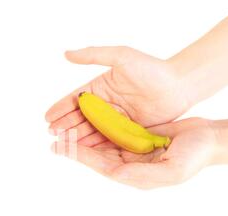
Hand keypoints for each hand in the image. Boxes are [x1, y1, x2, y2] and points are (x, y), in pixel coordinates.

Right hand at [46, 46, 189, 145]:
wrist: (180, 86)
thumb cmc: (152, 69)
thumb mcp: (122, 57)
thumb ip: (94, 55)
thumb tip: (66, 54)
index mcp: (100, 88)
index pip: (75, 99)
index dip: (60, 108)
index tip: (47, 118)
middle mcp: (105, 104)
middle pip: (79, 117)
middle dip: (64, 125)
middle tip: (52, 134)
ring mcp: (115, 119)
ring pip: (90, 130)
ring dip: (75, 137)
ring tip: (62, 144)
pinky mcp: (126, 131)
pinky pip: (106, 139)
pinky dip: (93, 145)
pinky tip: (82, 150)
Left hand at [52, 117, 217, 188]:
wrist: (210, 138)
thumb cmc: (196, 157)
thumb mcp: (172, 170)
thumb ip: (142, 175)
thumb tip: (114, 174)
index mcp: (134, 174)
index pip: (101, 164)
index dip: (81, 156)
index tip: (62, 148)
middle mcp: (129, 164)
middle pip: (96, 154)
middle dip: (76, 145)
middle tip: (55, 136)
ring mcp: (132, 150)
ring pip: (101, 142)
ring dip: (83, 135)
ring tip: (64, 127)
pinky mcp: (136, 136)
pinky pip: (112, 130)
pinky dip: (98, 125)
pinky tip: (86, 118)